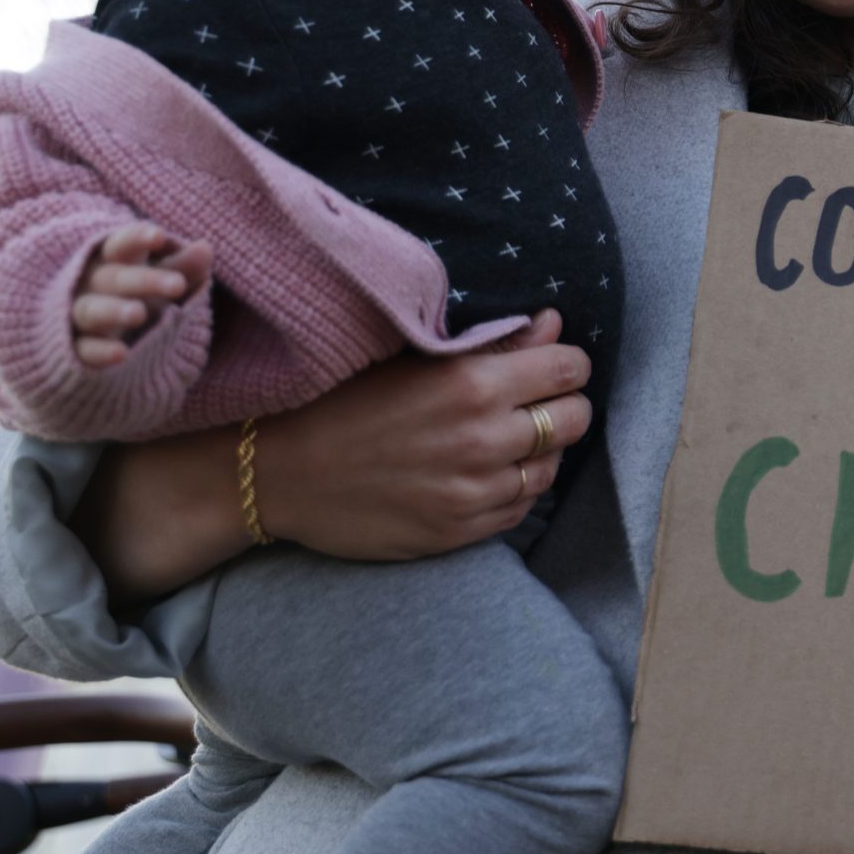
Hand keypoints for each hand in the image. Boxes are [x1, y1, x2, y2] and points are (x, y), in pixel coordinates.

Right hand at [70, 221, 212, 367]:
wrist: (95, 329)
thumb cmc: (137, 293)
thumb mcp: (160, 277)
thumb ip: (183, 266)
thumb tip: (205, 248)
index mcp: (110, 260)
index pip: (121, 245)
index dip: (137, 239)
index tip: (159, 236)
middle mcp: (89, 285)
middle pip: (113, 278)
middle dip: (144, 280)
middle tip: (178, 285)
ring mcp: (78, 316)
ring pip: (91, 310)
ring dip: (113, 311)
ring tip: (139, 313)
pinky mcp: (74, 348)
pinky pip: (83, 349)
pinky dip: (100, 351)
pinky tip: (121, 354)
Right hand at [77, 312, 593, 604]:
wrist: (278, 472)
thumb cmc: (342, 400)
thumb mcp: (414, 358)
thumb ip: (494, 344)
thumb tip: (553, 322)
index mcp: (472, 384)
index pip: (569, 368)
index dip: (565, 363)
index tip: (549, 366)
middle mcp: (482, 438)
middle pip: (574, 419)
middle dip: (563, 405)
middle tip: (535, 403)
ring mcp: (472, 491)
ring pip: (550, 468)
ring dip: (540, 451)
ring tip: (508, 438)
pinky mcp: (458, 531)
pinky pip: (520, 508)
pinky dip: (515, 488)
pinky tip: (488, 473)